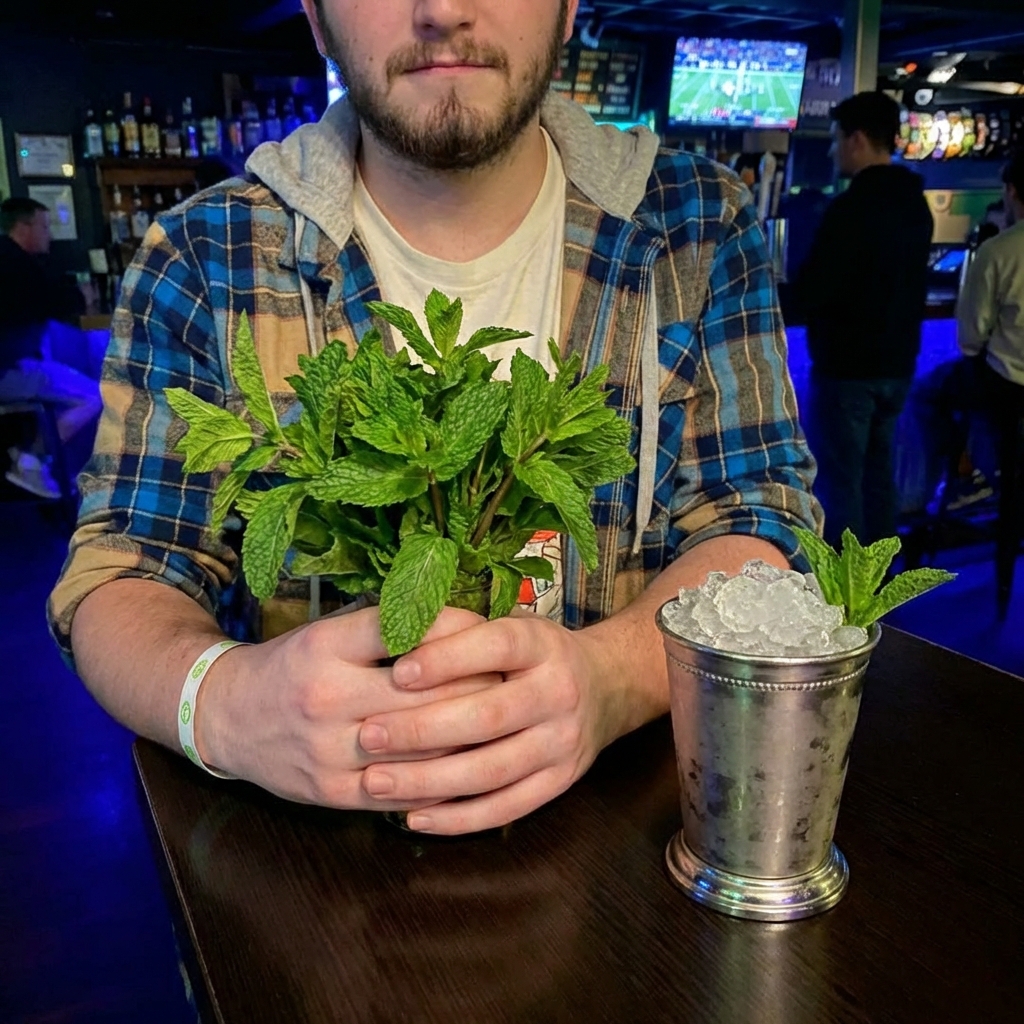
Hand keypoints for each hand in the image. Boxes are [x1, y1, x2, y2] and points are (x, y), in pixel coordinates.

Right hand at [198, 606, 499, 811]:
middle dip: (480, 683)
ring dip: (472, 734)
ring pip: (423, 747)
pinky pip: (406, 789)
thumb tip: (466, 622)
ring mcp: (329, 751)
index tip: (490, 629)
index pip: (407, 631)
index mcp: (325, 647)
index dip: (458, 629)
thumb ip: (388, 628)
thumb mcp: (329, 631)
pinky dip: (445, 777)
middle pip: (426, 693)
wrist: (228, 718)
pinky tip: (474, 763)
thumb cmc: (294, 666)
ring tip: (505, 719)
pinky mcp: (333, 793)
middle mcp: (325, 698)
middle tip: (514, 677)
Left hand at [355, 615, 623, 834]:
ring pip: (492, 771)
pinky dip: (458, 818)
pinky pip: (505, 808)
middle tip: (368, 735)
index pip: (495, 647)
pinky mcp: (559, 783)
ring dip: (429, 780)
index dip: (446, 659)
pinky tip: (413, 817)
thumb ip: (459, 631)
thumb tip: (394, 635)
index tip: (397, 672)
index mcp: (542, 644)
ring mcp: (562, 743)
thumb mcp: (508, 625)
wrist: (607, 686)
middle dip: (422, 729)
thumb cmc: (534, 654)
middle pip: (488, 716)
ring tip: (375, 781)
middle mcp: (559, 693)